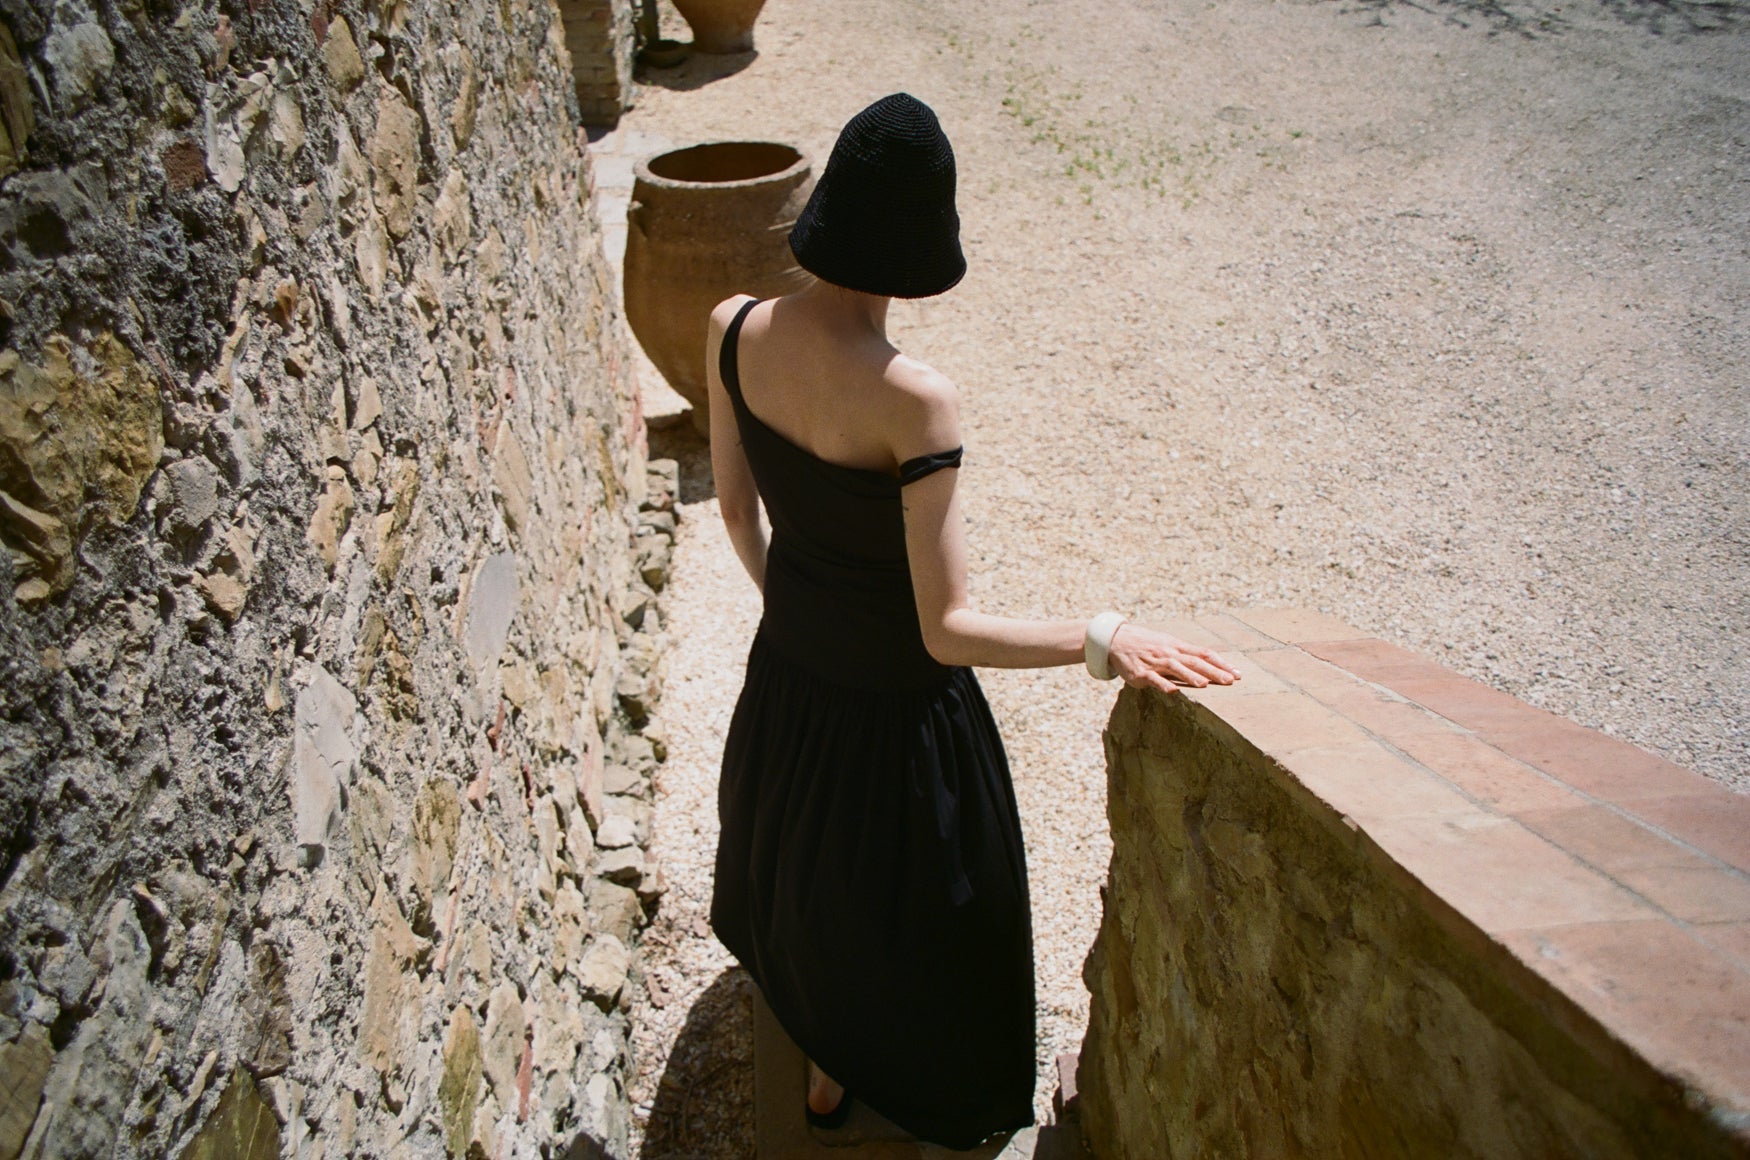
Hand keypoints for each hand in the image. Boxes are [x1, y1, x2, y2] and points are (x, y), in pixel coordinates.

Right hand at [1107, 624, 1240, 694]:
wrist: (1118, 640)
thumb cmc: (1148, 644)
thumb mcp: (1169, 645)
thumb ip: (1188, 655)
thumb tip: (1211, 666)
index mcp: (1179, 647)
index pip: (1205, 654)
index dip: (1222, 664)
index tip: (1238, 674)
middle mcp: (1170, 653)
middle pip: (1195, 662)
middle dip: (1213, 672)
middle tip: (1230, 681)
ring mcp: (1156, 663)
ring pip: (1176, 669)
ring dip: (1191, 676)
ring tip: (1205, 684)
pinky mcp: (1141, 673)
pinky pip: (1154, 679)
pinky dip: (1164, 685)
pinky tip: (1173, 691)